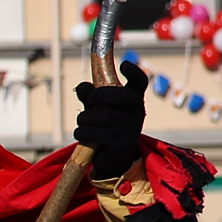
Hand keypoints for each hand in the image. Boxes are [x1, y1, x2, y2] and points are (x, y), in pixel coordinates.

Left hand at [73, 60, 147, 179]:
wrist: (114, 157)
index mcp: (133, 99)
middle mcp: (136, 111)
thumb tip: (82, 87)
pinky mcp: (119, 143)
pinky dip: (81, 132)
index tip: (123, 65)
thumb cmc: (105, 125)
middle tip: (89, 101)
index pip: (139, 82)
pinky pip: (92, 133)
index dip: (133, 72)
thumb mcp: (98, 107)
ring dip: (84, 118)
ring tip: (83, 122)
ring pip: (99, 116)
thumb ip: (90, 95)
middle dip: (96, 96)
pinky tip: (83, 134)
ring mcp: (129, 128)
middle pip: (117, 95)